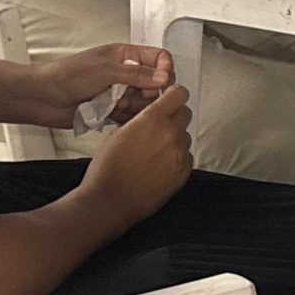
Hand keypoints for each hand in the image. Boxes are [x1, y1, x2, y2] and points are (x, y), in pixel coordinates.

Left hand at [21, 44, 172, 130]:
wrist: (42, 98)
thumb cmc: (65, 75)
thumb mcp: (105, 70)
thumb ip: (137, 74)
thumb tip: (164, 77)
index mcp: (125, 55)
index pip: (159, 58)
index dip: (165, 70)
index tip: (161, 82)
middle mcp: (125, 74)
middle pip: (155, 84)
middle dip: (150, 93)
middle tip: (138, 98)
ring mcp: (119, 93)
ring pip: (145, 103)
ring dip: (136, 108)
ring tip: (119, 106)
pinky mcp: (113, 111)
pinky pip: (131, 117)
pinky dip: (128, 120)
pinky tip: (116, 117)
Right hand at [85, 82, 194, 226]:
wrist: (110, 200)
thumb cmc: (107, 166)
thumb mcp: (117, 132)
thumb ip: (140, 121)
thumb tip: (149, 118)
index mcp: (152, 118)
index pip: (179, 94)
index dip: (174, 96)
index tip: (169, 100)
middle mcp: (171, 133)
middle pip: (185, 114)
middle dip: (174, 117)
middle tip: (159, 128)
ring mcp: (180, 154)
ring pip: (185, 137)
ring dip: (175, 139)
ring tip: (155, 152)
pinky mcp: (184, 172)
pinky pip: (187, 156)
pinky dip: (177, 158)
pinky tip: (160, 166)